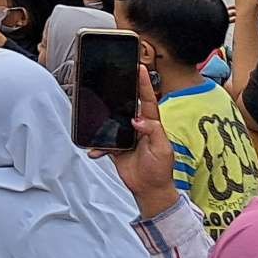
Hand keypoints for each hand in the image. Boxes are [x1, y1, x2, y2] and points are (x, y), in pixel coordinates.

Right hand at [98, 69, 180, 218]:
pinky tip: (95, 150)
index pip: (147, 100)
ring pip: (111, 120)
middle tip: (114, 77)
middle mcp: (138, 127)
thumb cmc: (160, 169)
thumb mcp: (163, 149)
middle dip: (121, 91)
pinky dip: (97, 146)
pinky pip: (103, 141)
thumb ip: (153, 131)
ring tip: (95, 115)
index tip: (140, 68)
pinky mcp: (115, 147)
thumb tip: (137, 119)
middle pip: (127, 104)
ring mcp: (126, 136)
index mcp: (152, 124)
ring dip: (103, 120)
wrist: (150, 189)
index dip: (144, 84)